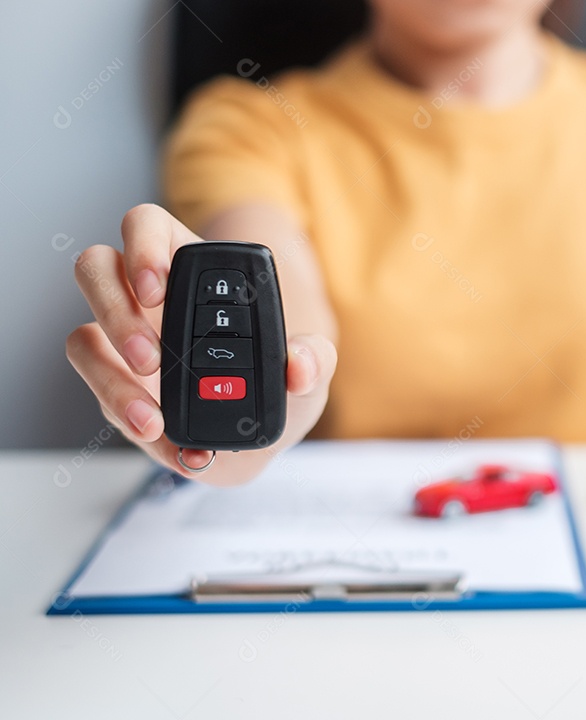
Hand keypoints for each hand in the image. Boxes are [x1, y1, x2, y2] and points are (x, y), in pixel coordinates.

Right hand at [66, 204, 336, 483]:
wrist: (261, 432)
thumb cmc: (279, 379)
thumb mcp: (309, 365)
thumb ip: (314, 359)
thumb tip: (300, 367)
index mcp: (191, 269)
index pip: (146, 227)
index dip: (141, 246)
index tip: (158, 287)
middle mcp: (146, 299)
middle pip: (96, 270)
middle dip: (115, 310)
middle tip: (150, 357)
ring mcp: (123, 342)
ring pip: (82, 337)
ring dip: (109, 376)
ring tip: (152, 416)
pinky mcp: (116, 387)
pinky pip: (100, 397)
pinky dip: (130, 422)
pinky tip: (169, 443)